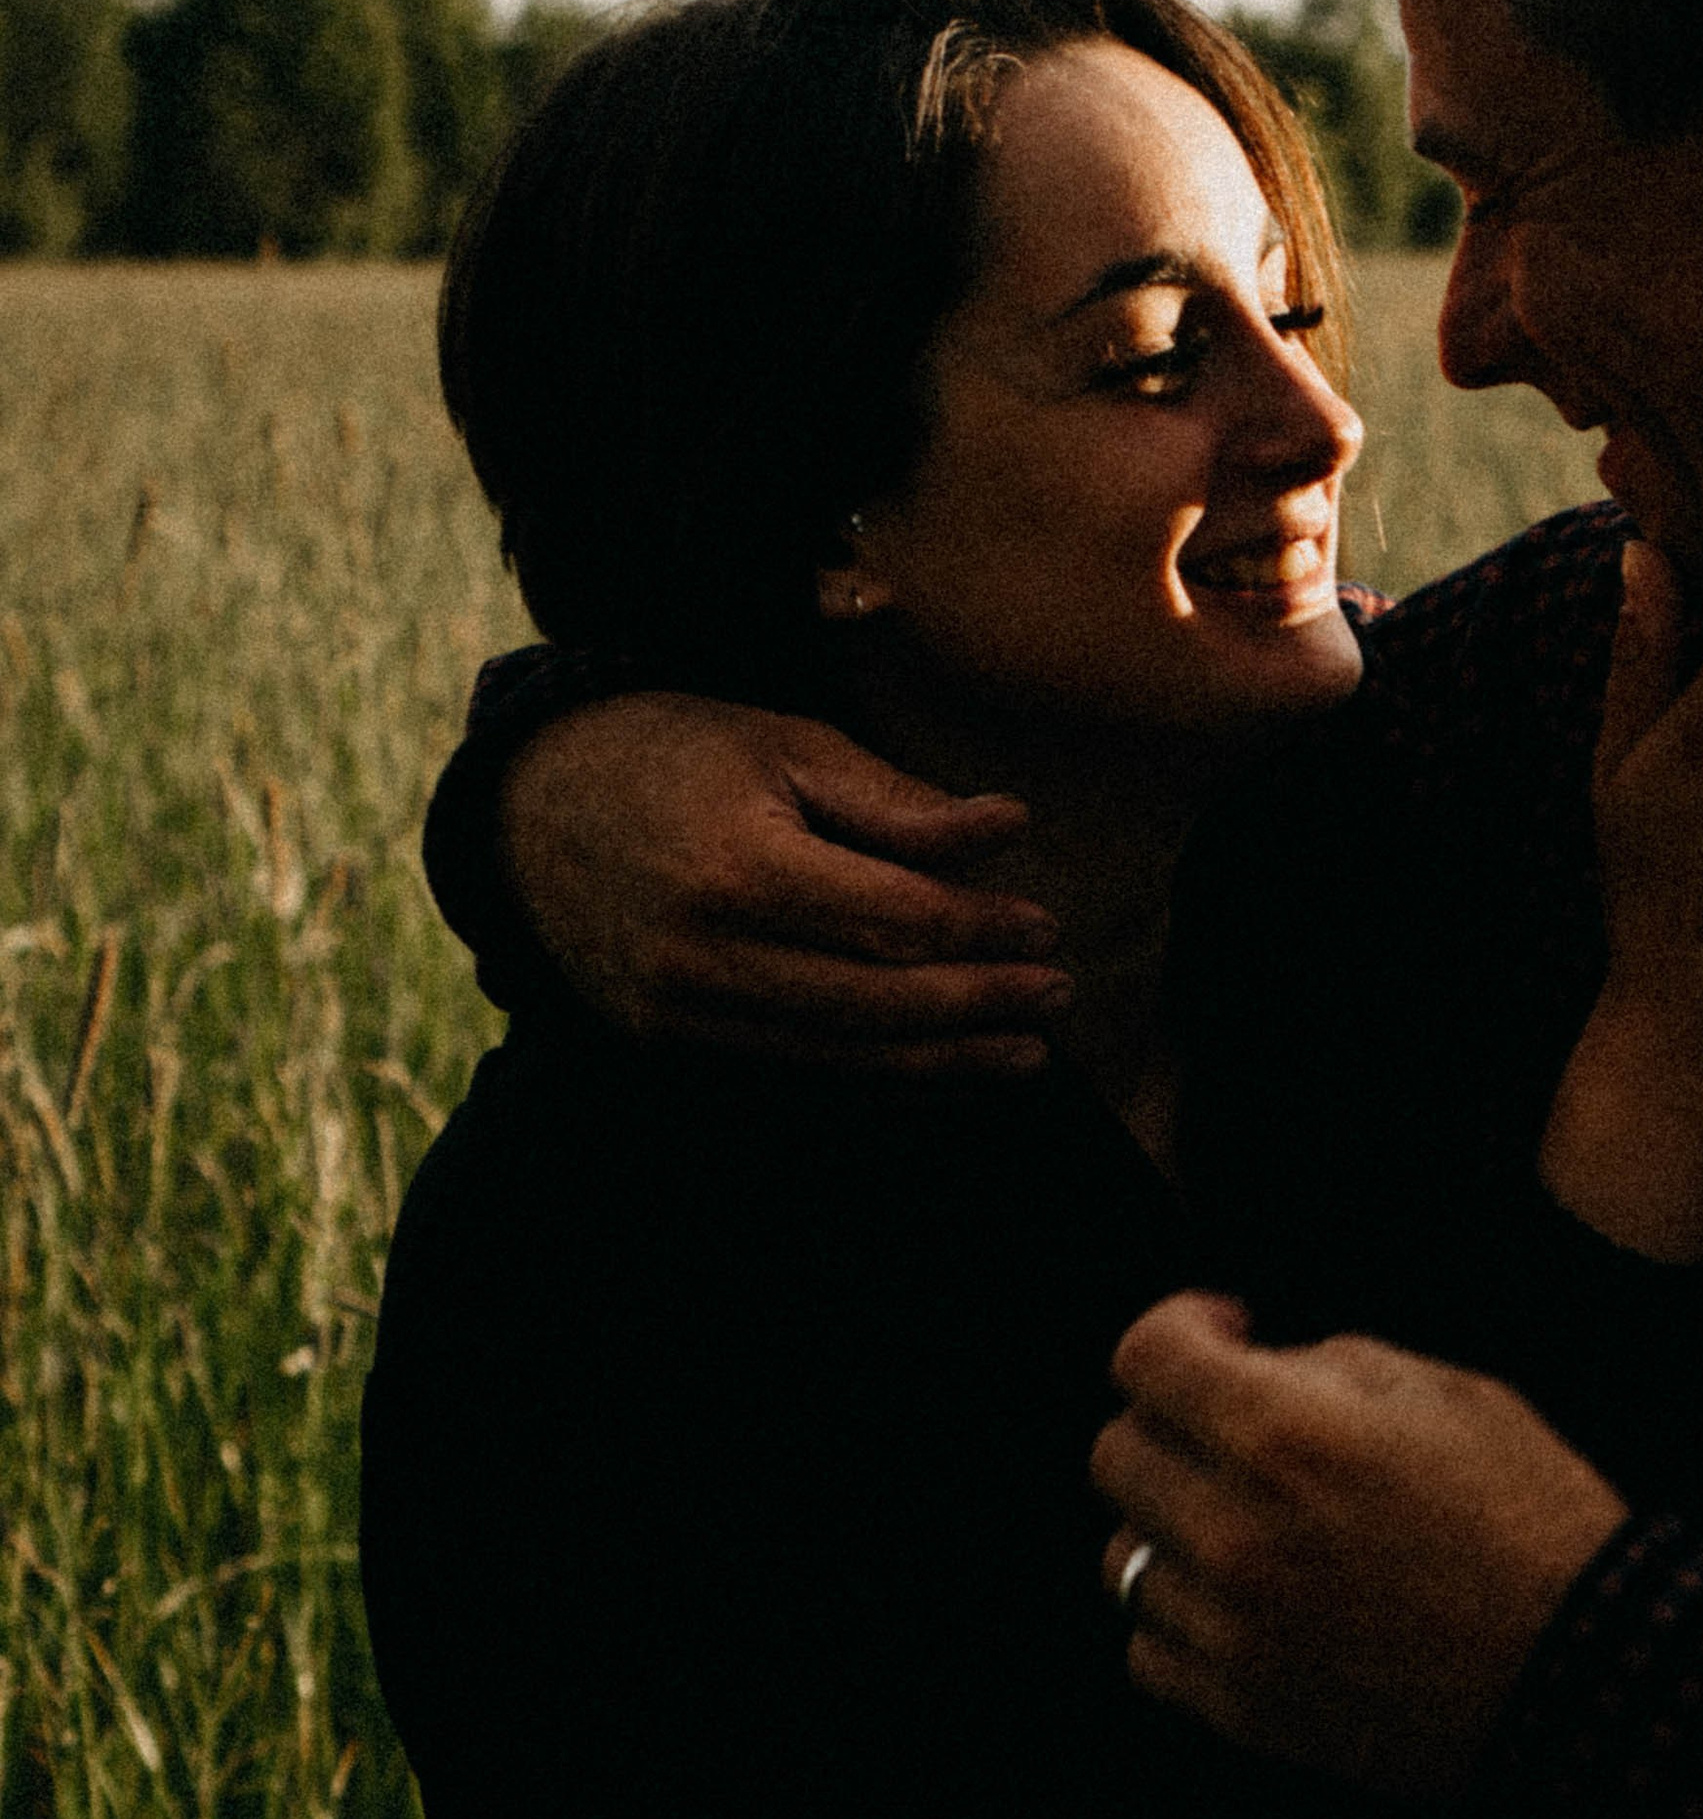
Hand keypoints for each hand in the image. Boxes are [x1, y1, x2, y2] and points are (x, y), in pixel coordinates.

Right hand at [499, 693, 1075, 1070]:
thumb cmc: (674, 754)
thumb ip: (898, 802)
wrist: (528, 805)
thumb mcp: (787, 745)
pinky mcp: (670, 1040)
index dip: (983, 931)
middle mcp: (709, 953)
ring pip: (844, 1052)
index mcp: (743, 866)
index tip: (1047, 926)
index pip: (896, 920)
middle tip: (1058, 994)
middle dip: (981, 1005)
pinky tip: (941, 1068)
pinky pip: (797, 1068)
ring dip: (947, 1060)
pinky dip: (879, 1073)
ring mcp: (682, 1009)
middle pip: (880, 1001)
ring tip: (1025, 1052)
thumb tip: (1010, 827)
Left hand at [1092, 1293, 1628, 1793]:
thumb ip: (1330, 1367)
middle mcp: (1234, 1533)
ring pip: (1121, 1556)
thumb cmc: (1532, 1517)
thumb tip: (1258, 1368)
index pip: (1145, 1357)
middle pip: (1114, 1453)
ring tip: (1245, 1519)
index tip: (1230, 1333)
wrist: (1587, 1676)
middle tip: (1237, 1427)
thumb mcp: (1449, 1391)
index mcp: (1283, 1435)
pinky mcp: (1245, 1712)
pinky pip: (1148, 1651)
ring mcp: (1232, 1632)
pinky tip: (1245, 1598)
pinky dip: (1180, 1618)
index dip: (1181, 1326)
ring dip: (1169, 1523)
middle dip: (1170, 1421)